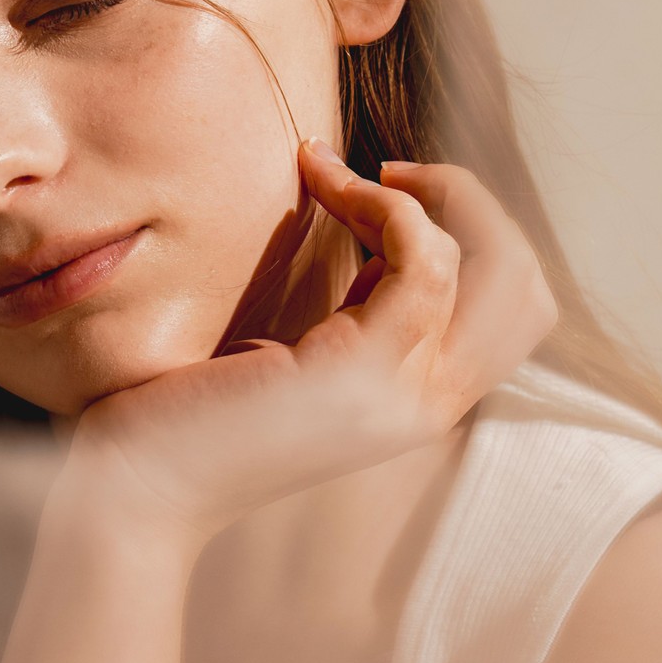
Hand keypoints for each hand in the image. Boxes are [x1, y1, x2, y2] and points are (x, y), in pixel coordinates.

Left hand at [58, 139, 559, 549]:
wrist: (134, 489)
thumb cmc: (189, 416)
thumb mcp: (294, 355)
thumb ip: (351, 312)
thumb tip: (371, 229)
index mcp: (416, 402)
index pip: (509, 309)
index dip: (466, 231)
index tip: (379, 191)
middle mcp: (427, 407)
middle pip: (527, 289)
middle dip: (475, 206)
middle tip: (392, 173)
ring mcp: (403, 396)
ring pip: (494, 268)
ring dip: (425, 194)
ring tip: (342, 173)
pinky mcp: (360, 374)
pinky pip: (423, 261)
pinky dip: (383, 204)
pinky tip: (321, 183)